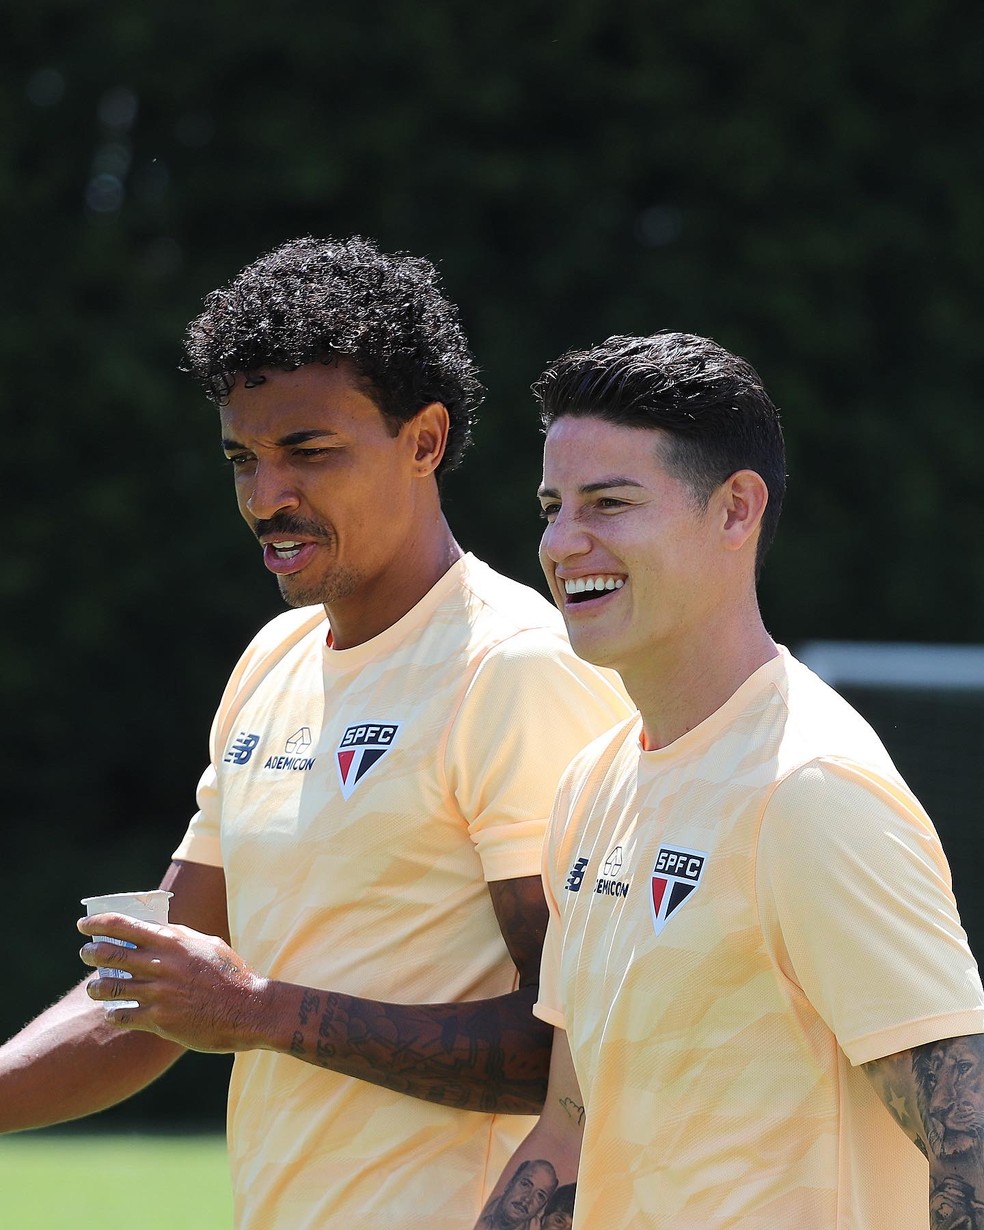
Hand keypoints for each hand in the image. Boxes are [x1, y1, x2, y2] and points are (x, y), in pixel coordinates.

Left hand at [78, 913, 268, 1052]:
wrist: (249, 1008)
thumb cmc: (231, 974)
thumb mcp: (206, 944)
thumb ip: (179, 937)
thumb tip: (157, 931)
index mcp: (172, 941)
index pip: (123, 926)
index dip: (98, 924)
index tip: (83, 925)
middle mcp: (161, 964)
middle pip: (110, 955)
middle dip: (91, 952)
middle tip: (86, 953)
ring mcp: (158, 993)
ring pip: (110, 988)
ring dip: (96, 987)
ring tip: (94, 988)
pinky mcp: (160, 1019)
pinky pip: (123, 1015)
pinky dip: (113, 1013)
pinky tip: (113, 1013)